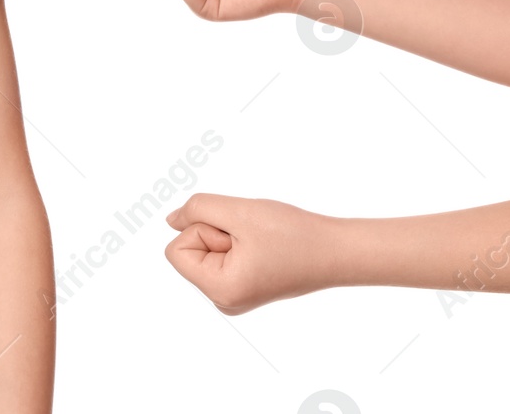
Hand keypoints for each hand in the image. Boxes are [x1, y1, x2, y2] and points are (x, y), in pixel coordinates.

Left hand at [164, 194, 339, 314]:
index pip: (176, 250)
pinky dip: (237, 242)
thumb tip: (172, 220)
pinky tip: (263, 247)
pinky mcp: (244, 286)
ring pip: (206, 250)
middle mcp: (223, 301)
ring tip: (260, 243)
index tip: (237, 235)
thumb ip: (196, 209)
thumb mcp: (238, 211)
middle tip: (253, 238)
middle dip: (216, 233)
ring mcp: (234, 296)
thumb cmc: (294, 235)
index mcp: (220, 291)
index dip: (201, 231)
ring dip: (228, 236)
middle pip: (190, 250)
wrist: (337, 251)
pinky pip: (221, 255)